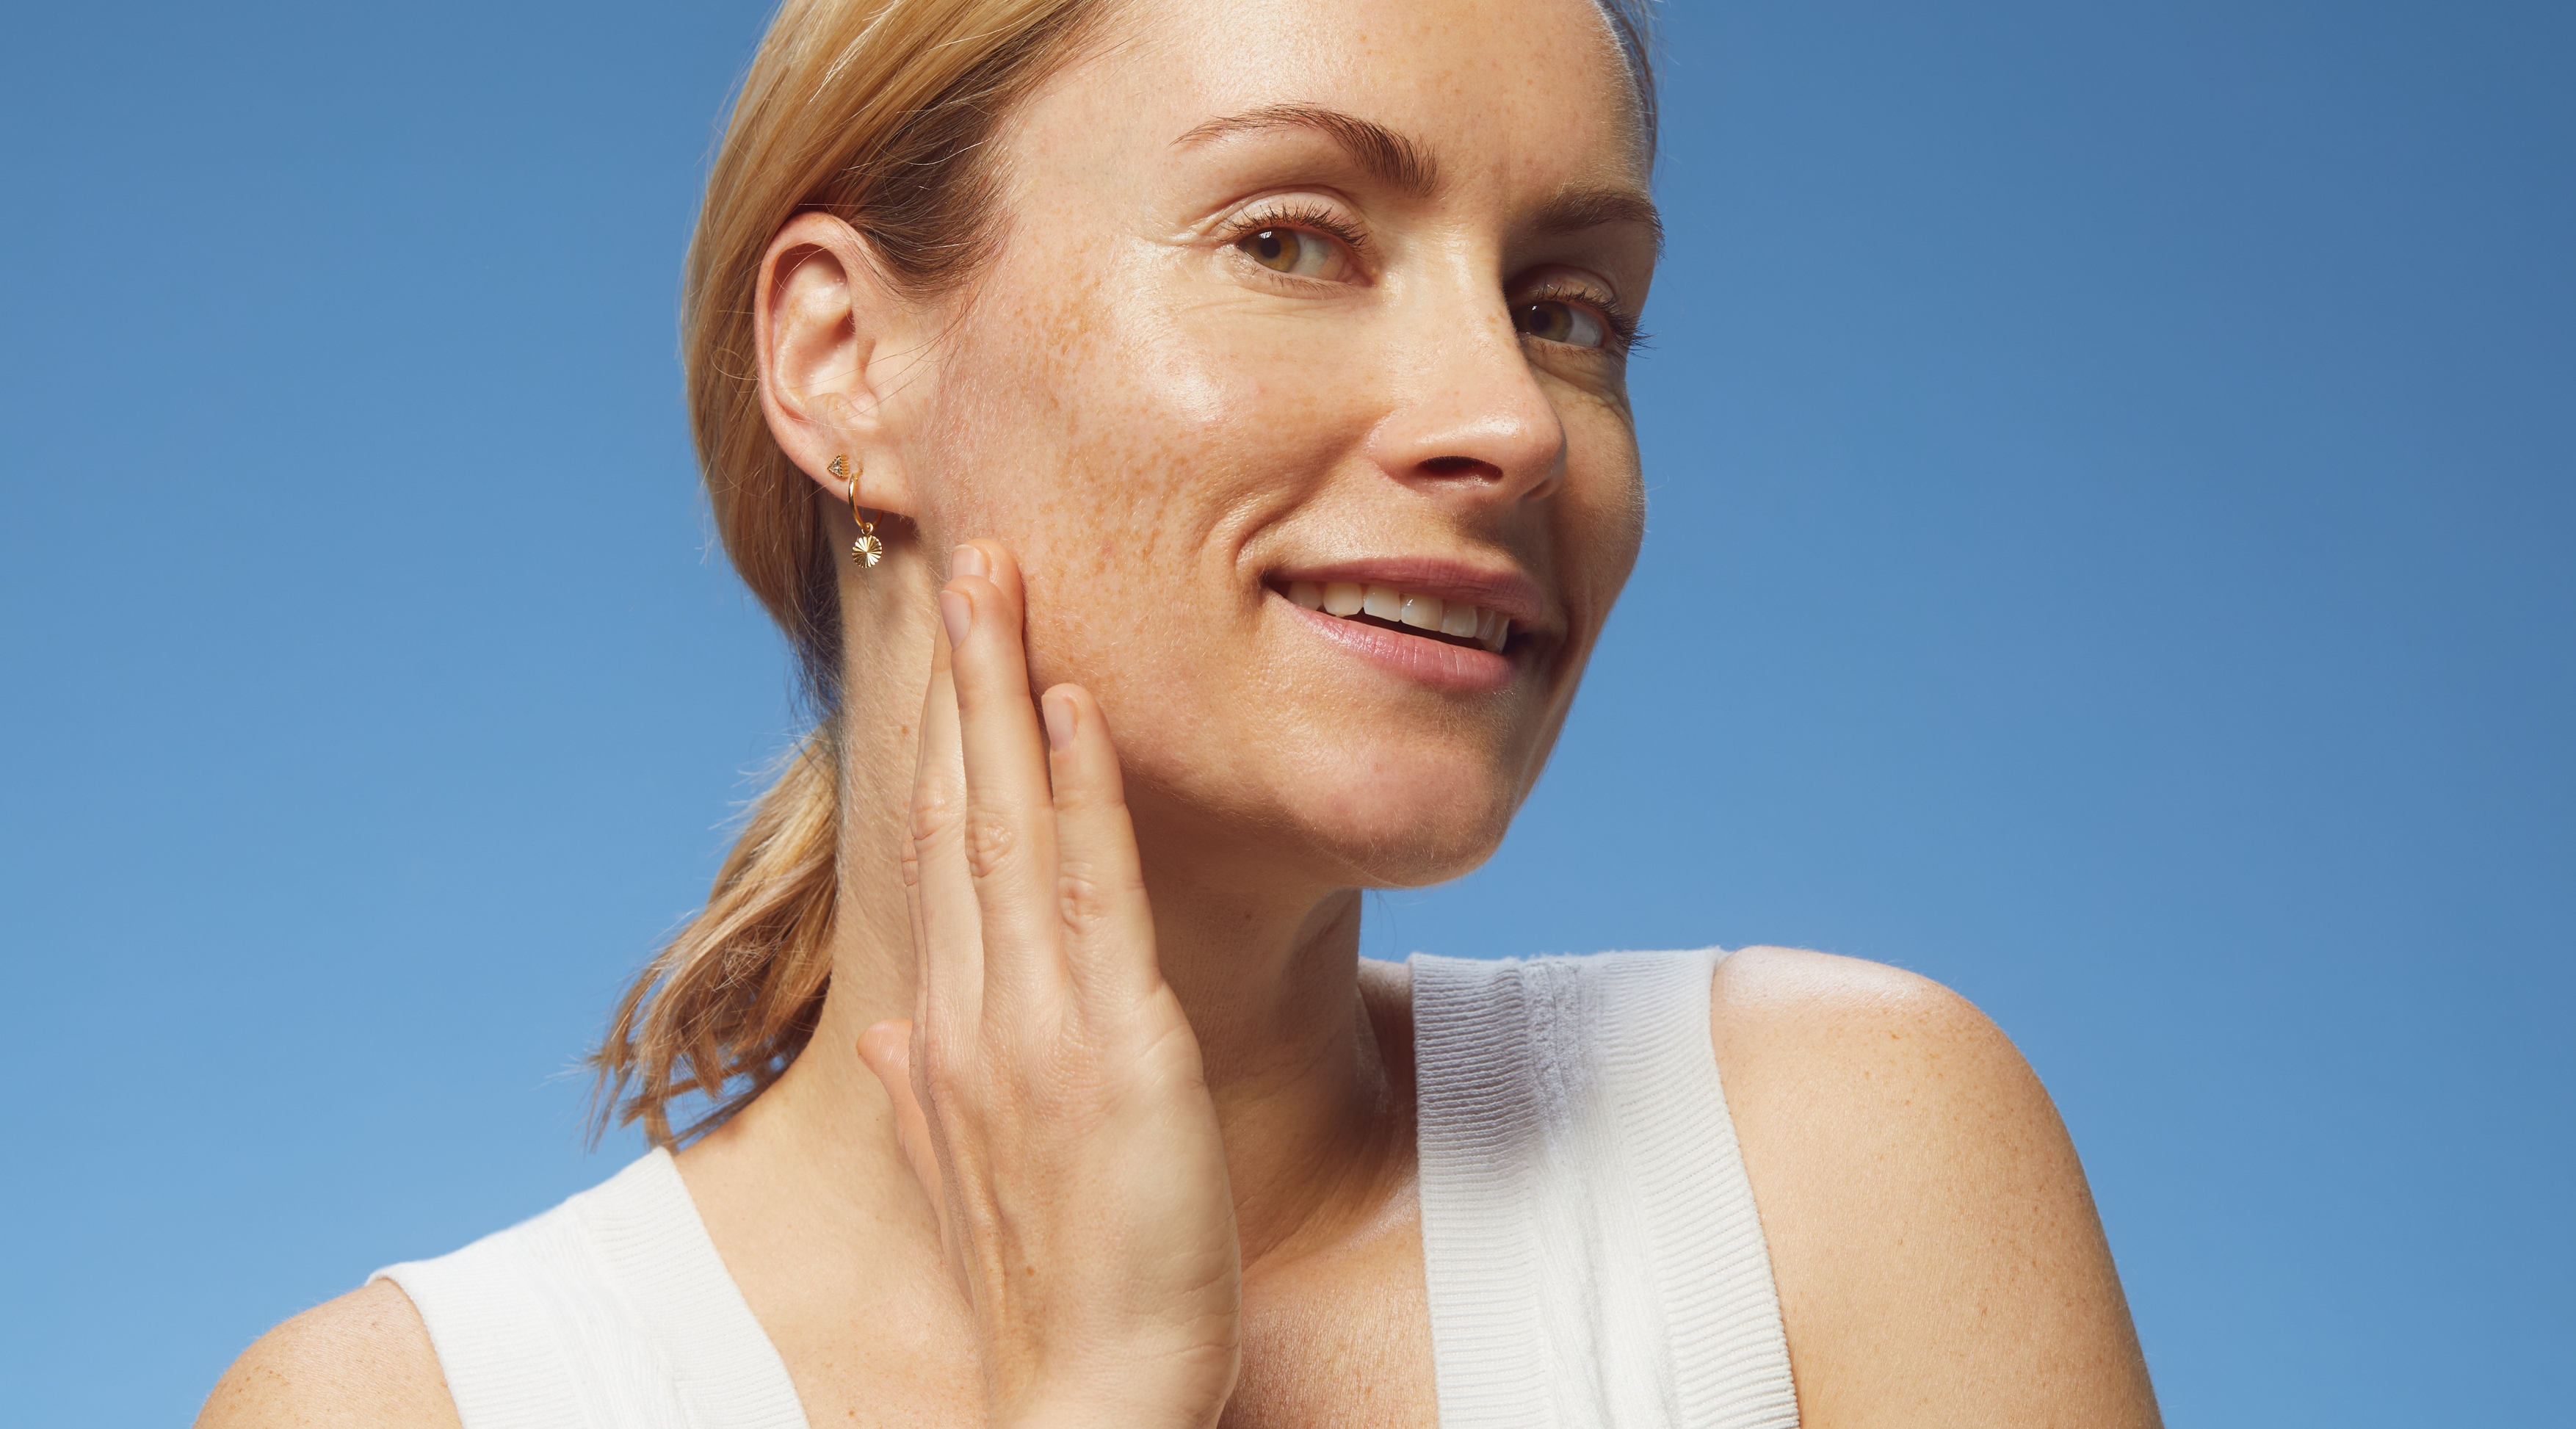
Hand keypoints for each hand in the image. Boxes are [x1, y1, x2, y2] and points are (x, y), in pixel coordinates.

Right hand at [859, 541, 1241, 1428]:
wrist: (1082, 1392)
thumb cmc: (1047, 1287)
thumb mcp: (965, 1175)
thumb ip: (917, 1091)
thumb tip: (880, 1028)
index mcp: (944, 1032)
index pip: (937, 851)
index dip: (939, 739)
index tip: (945, 646)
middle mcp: (971, 1007)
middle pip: (959, 808)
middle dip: (961, 677)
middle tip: (965, 555)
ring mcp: (1034, 1021)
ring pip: (1010, 822)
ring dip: (1004, 692)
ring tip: (1000, 581)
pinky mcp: (1113, 1045)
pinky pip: (1092, 892)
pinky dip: (1079, 792)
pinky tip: (1069, 706)